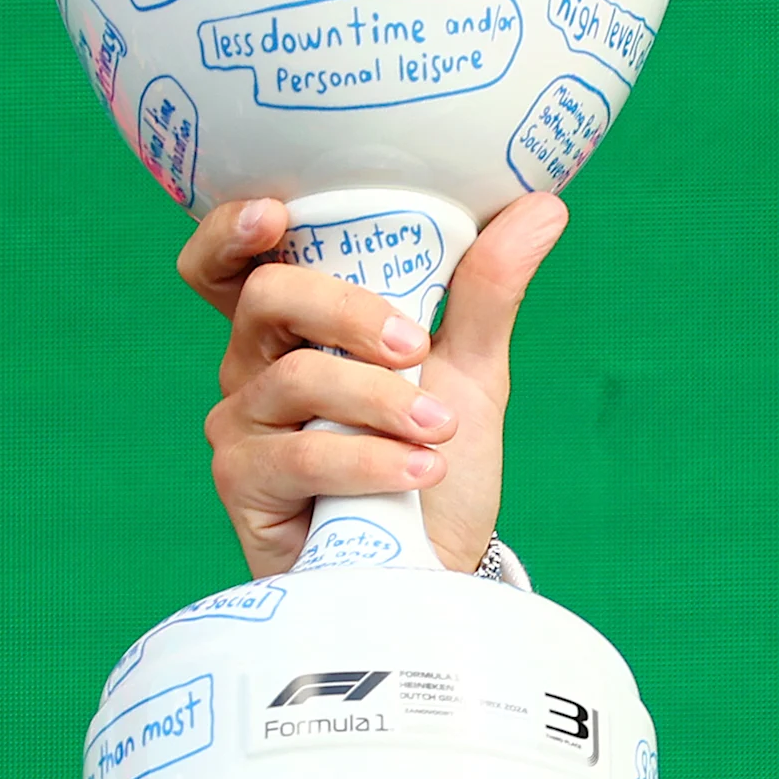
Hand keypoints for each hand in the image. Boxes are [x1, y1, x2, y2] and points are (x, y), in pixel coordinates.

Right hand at [183, 194, 568, 575]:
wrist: (437, 570)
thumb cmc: (439, 466)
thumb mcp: (471, 371)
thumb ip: (488, 290)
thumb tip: (543, 207)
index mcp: (298, 326)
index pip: (236, 262)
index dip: (235, 231)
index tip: (277, 214)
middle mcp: (257, 365)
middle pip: (267, 298)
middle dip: (349, 313)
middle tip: (419, 347)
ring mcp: (244, 424)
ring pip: (296, 379)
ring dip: (384, 403)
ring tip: (441, 432)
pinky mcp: (245, 484)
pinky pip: (300, 456)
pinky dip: (372, 461)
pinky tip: (422, 473)